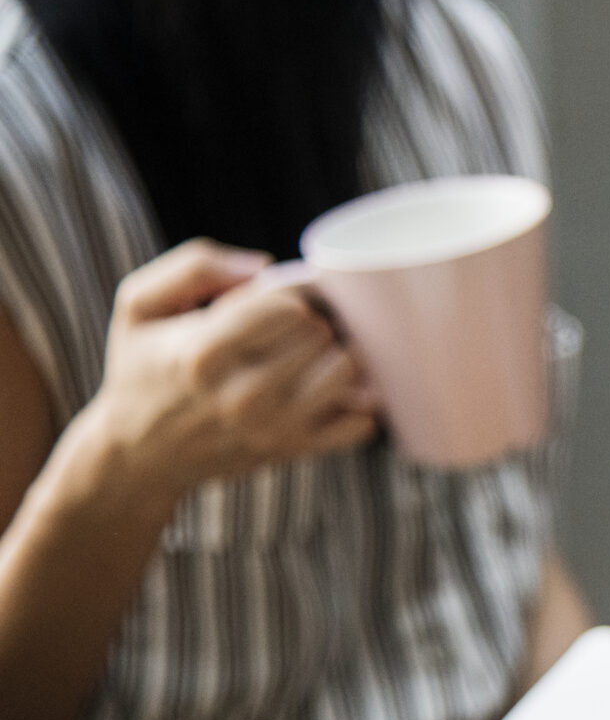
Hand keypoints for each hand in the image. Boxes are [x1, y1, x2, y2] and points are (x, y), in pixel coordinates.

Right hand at [80, 240, 378, 502]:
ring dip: (334, 354)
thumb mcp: (140, 304)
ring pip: (347, 370)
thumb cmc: (143, 368)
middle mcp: (243, 396)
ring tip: (308, 354)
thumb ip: (195, 266)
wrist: (138, 453)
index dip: (289, 292)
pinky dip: (355, 402)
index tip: (275, 300)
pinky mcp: (296, 451)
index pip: (289, 306)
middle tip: (290, 328)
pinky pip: (362, 420)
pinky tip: (325, 390)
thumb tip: (265, 266)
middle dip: (311, 320)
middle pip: (321, 333)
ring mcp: (274, 428)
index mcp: (204, 352)